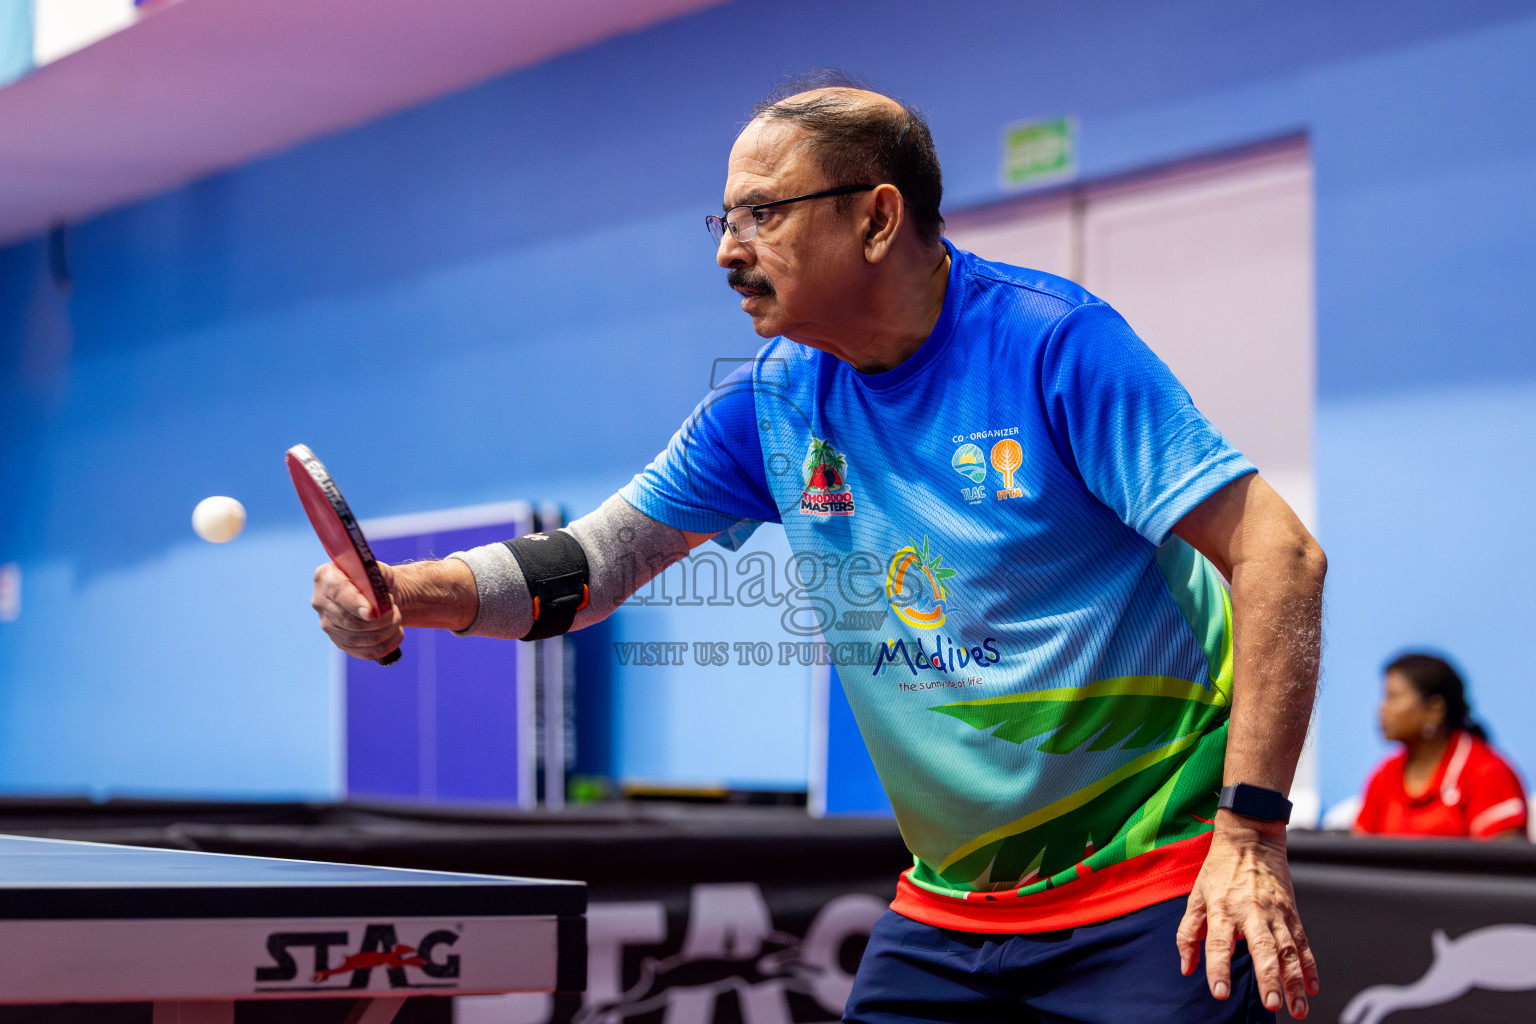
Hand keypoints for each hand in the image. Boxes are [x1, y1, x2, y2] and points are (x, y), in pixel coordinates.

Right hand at [310, 561, 403, 660]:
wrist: (378, 595)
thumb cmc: (377, 580)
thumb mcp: (380, 570)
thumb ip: (377, 578)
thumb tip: (375, 604)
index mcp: (327, 577)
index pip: (339, 594)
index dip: (356, 604)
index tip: (373, 612)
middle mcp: (322, 602)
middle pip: (349, 621)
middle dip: (379, 619)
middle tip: (394, 611)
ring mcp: (329, 625)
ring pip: (358, 639)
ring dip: (386, 631)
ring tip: (397, 619)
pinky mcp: (341, 643)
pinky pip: (364, 652)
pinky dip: (386, 645)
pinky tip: (396, 633)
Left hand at [1177, 812, 1318, 1018]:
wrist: (1250, 839)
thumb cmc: (1219, 870)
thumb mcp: (1196, 896)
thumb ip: (1188, 933)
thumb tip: (1186, 967)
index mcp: (1222, 909)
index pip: (1219, 943)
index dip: (1218, 968)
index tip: (1220, 993)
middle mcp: (1251, 912)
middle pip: (1262, 948)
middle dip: (1268, 977)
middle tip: (1272, 1004)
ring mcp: (1275, 913)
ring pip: (1287, 951)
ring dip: (1294, 981)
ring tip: (1297, 1009)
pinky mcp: (1292, 913)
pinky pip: (1302, 943)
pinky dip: (1309, 966)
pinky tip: (1312, 988)